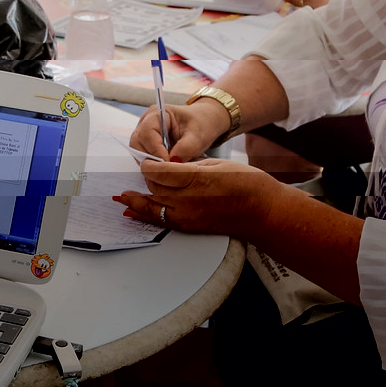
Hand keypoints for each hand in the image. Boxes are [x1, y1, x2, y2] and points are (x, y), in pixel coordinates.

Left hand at [113, 157, 283, 234]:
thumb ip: (190, 165)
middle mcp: (187, 199)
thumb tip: (171, 166)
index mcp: (195, 178)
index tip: (146, 160)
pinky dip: (144, 214)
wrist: (263, 212)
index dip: (149, 164)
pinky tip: (132, 210)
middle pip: (154, 187)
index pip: (158, 170)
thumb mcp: (217, 164)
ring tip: (122, 196)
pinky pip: (160, 220)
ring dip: (137, 199)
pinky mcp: (190, 226)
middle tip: (142, 172)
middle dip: (147, 178)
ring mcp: (187, 215)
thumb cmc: (247, 184)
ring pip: (152, 205)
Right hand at [129, 99, 227, 162]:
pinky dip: (152, 165)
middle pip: (137, 143)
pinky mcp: (146, 145)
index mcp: (158, 113)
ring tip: (167, 170)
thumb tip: (172, 162)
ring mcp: (144, 133)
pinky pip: (143, 157)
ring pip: (137, 152)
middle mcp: (146, 122)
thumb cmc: (201, 124)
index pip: (147, 133)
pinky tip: (165, 169)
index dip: (155, 150)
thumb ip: (186, 148)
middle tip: (166, 170)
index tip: (168, 163)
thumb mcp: (198, 136)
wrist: (203, 123)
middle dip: (150, 159)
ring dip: (150, 163)